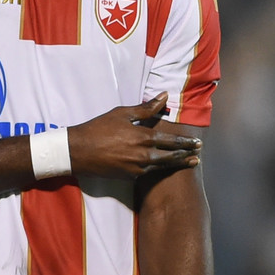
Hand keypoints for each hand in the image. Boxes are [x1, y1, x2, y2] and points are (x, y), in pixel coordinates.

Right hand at [67, 93, 201, 177]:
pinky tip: (162, 166)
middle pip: (171, 156)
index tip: (196, 143)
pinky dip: (157, 168)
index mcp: (143, 137)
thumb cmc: (98, 129)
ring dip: (176, 164)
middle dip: (186, 155)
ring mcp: (136, 168)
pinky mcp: (128, 176)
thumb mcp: (121, 114)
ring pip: (161, 166)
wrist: (77, 151)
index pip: (171, 141)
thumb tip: (164, 97)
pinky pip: (147, 172)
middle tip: (198, 154)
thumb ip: (145, 108)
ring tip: (189, 163)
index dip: (186, 142)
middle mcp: (143, 155)